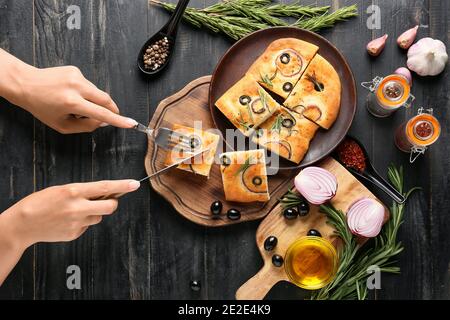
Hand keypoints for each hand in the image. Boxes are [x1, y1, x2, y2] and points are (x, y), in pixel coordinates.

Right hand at [0, 179, 139, 248]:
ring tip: (75, 211)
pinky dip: (82, 223)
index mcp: (73, 192)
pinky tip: (67, 221)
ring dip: (94, 214)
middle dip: (112, 203)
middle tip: (107, 201)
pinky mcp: (74, 234)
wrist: (23, 224)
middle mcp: (77, 208)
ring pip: (99, 218)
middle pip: (110, 207)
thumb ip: (83, 192)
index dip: (122, 185)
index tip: (135, 184)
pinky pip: (87, 227)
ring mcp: (77, 223)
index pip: (105, 187)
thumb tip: (103, 193)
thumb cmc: (41, 202)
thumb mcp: (62, 190)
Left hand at [13, 65, 137, 132]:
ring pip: (97, 93)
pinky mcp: (76, 70)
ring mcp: (76, 76)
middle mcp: (76, 87)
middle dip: (112, 109)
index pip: (101, 113)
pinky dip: (86, 92)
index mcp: (71, 103)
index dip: (118, 120)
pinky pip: (89, 85)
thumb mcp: (62, 125)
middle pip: (105, 100)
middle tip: (113, 116)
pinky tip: (72, 93)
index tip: (131, 123)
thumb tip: (105, 121)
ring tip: (78, 105)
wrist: (25, 84)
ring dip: (94, 101)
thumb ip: (86, 126)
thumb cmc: (41, 107)